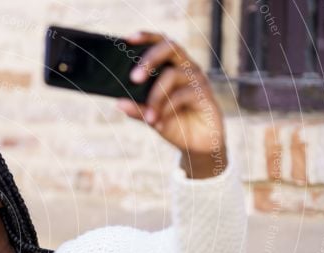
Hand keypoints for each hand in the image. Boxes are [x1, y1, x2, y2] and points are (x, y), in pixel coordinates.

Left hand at [116, 31, 226, 177]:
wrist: (196, 145)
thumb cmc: (173, 123)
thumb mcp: (151, 117)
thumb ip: (137, 109)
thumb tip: (118, 102)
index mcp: (171, 67)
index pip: (160, 43)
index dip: (146, 37)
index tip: (127, 39)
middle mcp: (185, 68)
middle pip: (170, 47)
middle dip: (149, 59)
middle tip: (134, 78)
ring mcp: (196, 80)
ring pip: (172, 75)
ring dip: (155, 97)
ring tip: (148, 117)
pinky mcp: (205, 94)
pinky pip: (183, 95)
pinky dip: (167, 109)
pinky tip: (159, 122)